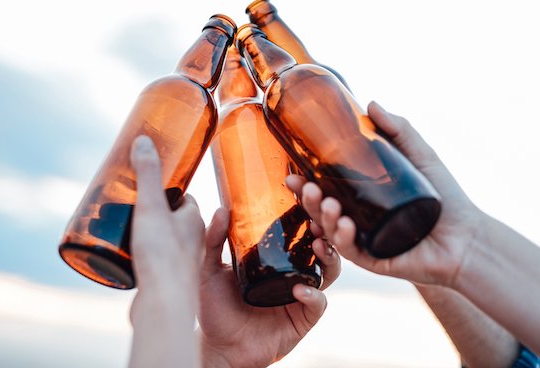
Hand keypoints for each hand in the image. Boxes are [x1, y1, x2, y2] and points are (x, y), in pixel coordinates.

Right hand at [128, 135, 204, 367]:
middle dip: (156, 209)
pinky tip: (126, 253)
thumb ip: (147, 174)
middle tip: (133, 200)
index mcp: (194, 221)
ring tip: (124, 224)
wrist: (162, 303)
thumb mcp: (152, 207)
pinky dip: (141, 253)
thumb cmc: (163, 255)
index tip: (154, 181)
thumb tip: (144, 140)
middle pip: (172, 218)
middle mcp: (191, 241)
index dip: (169, 188)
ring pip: (163, 239)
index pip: (184, 198)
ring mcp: (178, 261)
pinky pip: (152, 260)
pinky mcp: (163, 279)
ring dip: (148, 231)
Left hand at [198, 208, 340, 367]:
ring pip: (329, 270)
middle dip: (325, 227)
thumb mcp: (210, 269)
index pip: (297, 227)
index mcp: (276, 255)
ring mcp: (301, 294)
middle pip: (319, 243)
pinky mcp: (303, 318)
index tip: (306, 192)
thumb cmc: (215, 307)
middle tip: (320, 214)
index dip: (306, 210)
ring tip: (318, 246)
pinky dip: (313, 295)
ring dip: (329, 256)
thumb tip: (221, 210)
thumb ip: (213, 241)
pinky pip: (318, 303)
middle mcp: (293, 271)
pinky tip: (300, 291)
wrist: (219, 347)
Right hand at [286, 101, 484, 287]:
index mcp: (361, 201)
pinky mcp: (374, 260)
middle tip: (304, 186)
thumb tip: (371, 104)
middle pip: (321, 211)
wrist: (468, 237)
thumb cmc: (446, 199)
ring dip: (322, 216)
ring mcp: (364, 242)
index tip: (292, 172)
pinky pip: (350, 252)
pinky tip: (345, 225)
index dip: (304, 184)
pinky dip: (344, 238)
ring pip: (330, 231)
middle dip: (306, 199)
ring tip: (327, 202)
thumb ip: (399, 130)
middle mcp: (358, 221)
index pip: (325, 191)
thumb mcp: (421, 157)